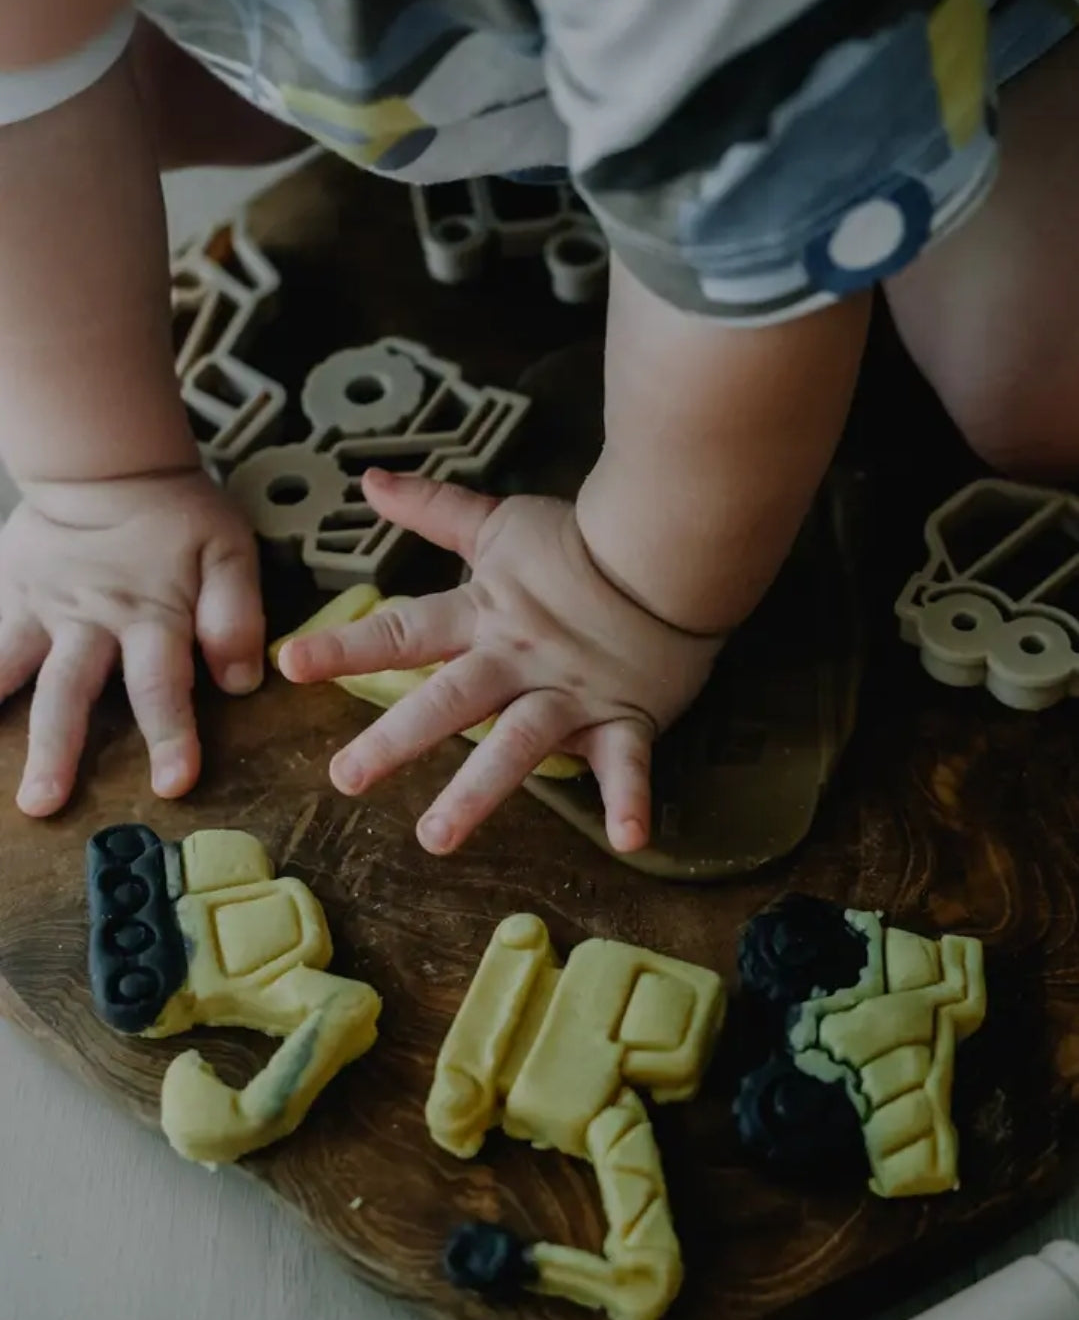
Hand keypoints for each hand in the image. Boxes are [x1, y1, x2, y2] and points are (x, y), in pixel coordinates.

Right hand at [0, 470, 263, 814]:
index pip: (161, 685)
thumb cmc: (177, 518)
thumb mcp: (228, 552)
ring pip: (5, 669)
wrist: (107, 464)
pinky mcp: (5, 596)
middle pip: (69, 693)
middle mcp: (88, 623)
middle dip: (56, 751)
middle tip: (44, 804)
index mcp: (149, 617)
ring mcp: (38, 611)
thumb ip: (236, 614)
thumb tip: (241, 680)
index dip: (169, 735)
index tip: (172, 783)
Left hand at [277, 469, 722, 854]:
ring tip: (437, 836)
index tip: (289, 664)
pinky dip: (630, 799)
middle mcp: (516, 663)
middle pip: (448, 701)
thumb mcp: (500, 524)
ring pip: (518, 745)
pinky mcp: (624, 718)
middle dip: (396, 738)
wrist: (668, 548)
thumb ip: (434, 511)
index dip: (346, 647)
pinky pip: (628, 764)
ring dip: (478, 791)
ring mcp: (570, 696)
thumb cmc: (580, 544)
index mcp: (483, 619)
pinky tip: (627, 839)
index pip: (403, 633)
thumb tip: (370, 480)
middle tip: (346, 776)